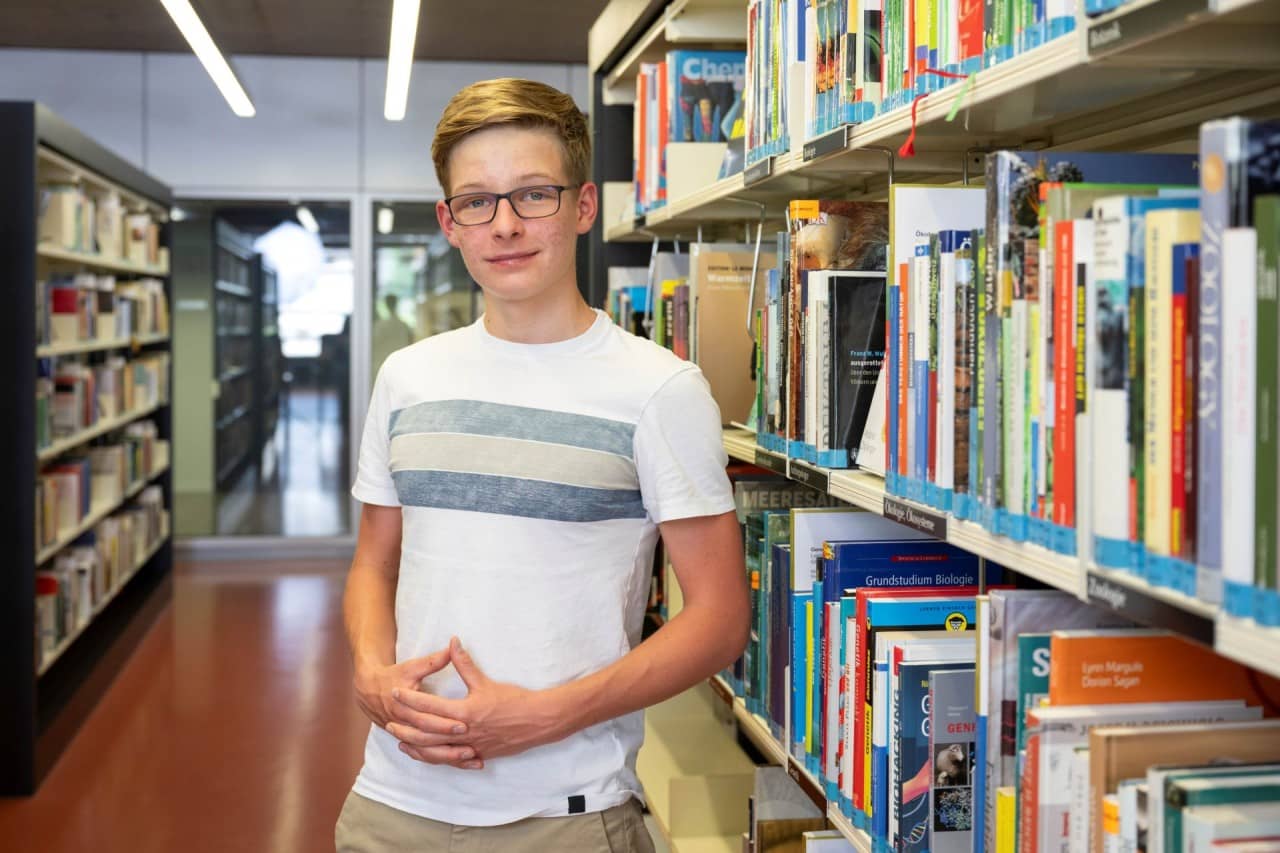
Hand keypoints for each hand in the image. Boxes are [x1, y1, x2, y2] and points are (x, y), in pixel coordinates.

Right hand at [353, 649, 477, 768]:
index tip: (465, 723)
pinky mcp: (408, 741)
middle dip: (450, 745)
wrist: (368, 689)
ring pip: (428, 753)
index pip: (427, 719)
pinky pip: (425, 755)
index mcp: (404, 707)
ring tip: (472, 759)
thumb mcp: (412, 667)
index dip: (445, 722)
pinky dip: (442, 760)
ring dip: (449, 757)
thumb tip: (453, 646)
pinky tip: (460, 763)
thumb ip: (434, 661)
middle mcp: (404, 725)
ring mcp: (405, 736)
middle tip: (472, 747)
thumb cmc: (393, 676)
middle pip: (429, 740)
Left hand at [390, 637, 570, 765]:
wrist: (538, 721)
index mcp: (465, 711)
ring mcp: (471, 746)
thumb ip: (465, 663)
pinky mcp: (478, 755)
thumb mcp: (486, 682)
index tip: (396, 692)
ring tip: (401, 740)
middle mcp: (464, 731)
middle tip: (389, 720)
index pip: (430, 706)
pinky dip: (436, 758)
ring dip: (417, 746)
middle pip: (427, 731)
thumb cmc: (514, 700)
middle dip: (407, 725)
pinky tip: (427, 755)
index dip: (411, 699)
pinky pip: (451, 760)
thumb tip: (453, 642)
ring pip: (436, 750)